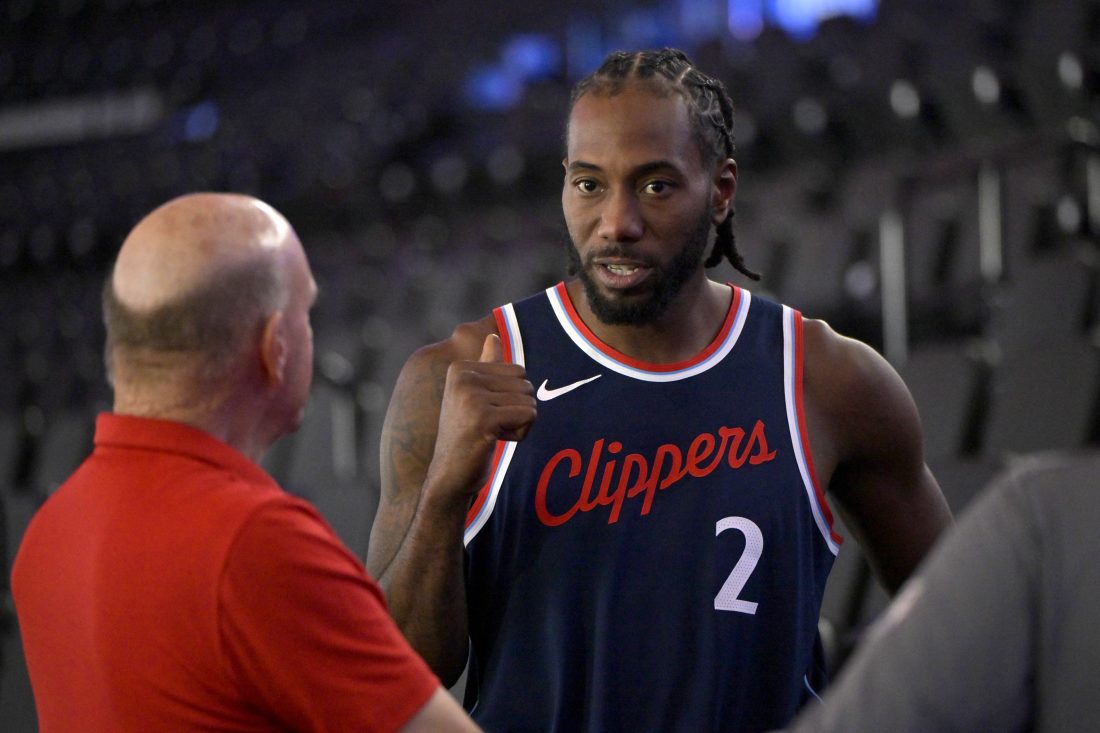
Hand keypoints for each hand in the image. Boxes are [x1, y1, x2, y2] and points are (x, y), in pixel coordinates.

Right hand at [426, 334, 535, 499]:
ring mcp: (472, 397)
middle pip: (526, 384)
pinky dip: (520, 433)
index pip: (518, 371)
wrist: (449, 475)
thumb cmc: (465, 435)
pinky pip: (528, 416)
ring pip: (530, 401)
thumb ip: (485, 365)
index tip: (486, 413)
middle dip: (518, 410)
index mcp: (461, 368)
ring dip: (519, 424)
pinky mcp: (484, 418)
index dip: (511, 396)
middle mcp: (463, 377)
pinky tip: (495, 441)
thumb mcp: (472, 395)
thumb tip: (493, 335)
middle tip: (490, 427)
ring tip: (491, 434)